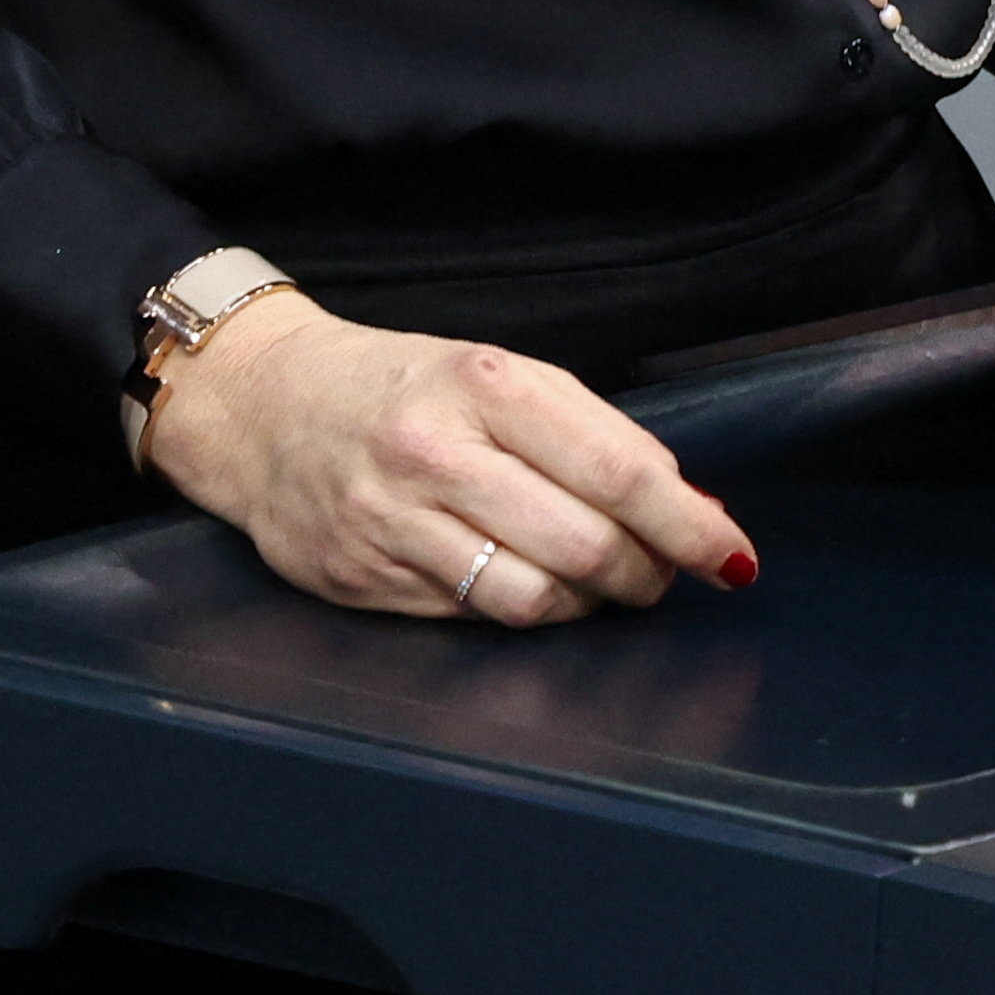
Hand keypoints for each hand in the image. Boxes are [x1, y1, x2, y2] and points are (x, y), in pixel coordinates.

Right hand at [141, 296, 755, 626]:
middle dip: (646, 573)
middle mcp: (436, 450)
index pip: (618, 469)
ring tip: (601, 586)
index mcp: (486, 383)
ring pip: (534, 598)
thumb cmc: (401, 387)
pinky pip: (474, 616)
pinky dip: (524, 613)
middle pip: (585, 544)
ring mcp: (392, 520)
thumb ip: (587, 434)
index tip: (729, 554)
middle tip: (663, 575)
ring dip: (590, 605)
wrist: (264, 405)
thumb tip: (685, 508)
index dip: (687, 524)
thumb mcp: (494, 377)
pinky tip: (533, 590)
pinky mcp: (362, 577)